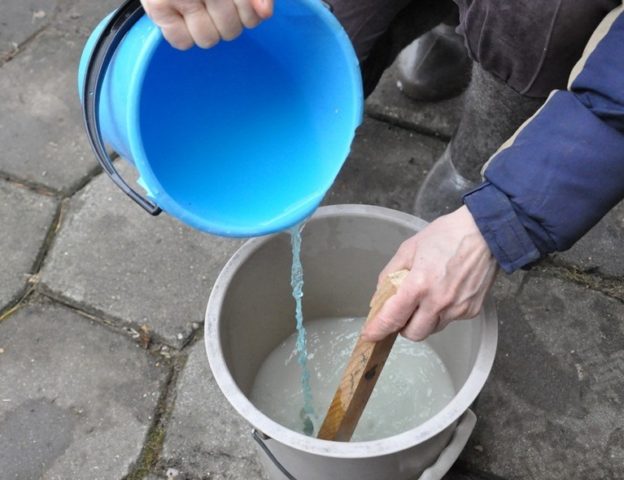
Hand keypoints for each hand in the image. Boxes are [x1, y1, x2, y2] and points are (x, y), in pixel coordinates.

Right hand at [141, 0, 273, 49]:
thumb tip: (265, 13)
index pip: (250, 19)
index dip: (247, 15)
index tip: (235, 3)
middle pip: (230, 31)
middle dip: (227, 22)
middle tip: (214, 5)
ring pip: (208, 40)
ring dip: (207, 31)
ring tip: (198, 11)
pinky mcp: (158, 6)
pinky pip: (181, 41)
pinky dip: (183, 36)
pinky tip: (181, 18)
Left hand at [362, 206, 497, 341]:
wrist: (485, 233)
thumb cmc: (446, 236)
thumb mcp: (408, 249)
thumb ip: (390, 274)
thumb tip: (381, 296)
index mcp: (419, 285)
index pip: (392, 318)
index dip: (377, 330)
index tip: (370, 335)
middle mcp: (438, 302)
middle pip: (413, 334)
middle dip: (403, 327)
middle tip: (403, 312)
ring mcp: (457, 309)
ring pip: (432, 329)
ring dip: (424, 320)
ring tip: (427, 297)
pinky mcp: (472, 311)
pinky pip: (450, 320)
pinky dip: (443, 312)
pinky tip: (446, 292)